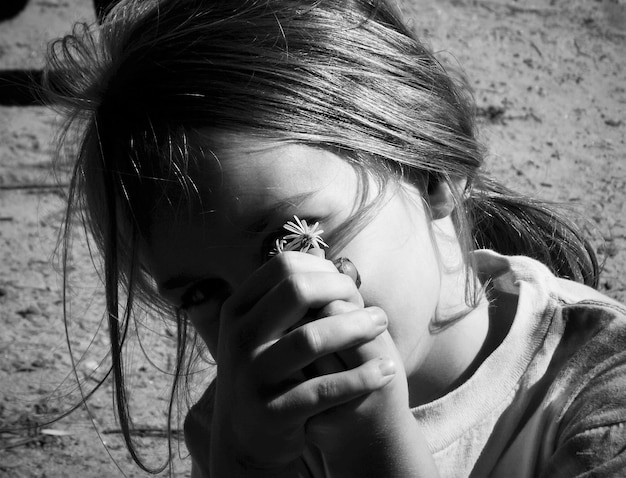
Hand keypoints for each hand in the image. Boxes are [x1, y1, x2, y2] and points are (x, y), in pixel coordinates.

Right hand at [207, 252, 393, 475]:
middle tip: (370, 306)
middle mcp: (239, 338)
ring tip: (381, 325)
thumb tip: (330, 257)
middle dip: (342, 290)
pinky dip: (362, 378)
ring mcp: (252, 376)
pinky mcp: (272, 412)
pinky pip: (324, 389)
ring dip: (356, 328)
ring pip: (312, 338)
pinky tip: (386, 370)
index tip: (347, 283)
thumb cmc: (268, 369)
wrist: (244, 434)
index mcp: (238, 310)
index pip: (283, 266)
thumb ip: (288, 298)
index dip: (322, 268)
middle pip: (297, 291)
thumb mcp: (263, 330)